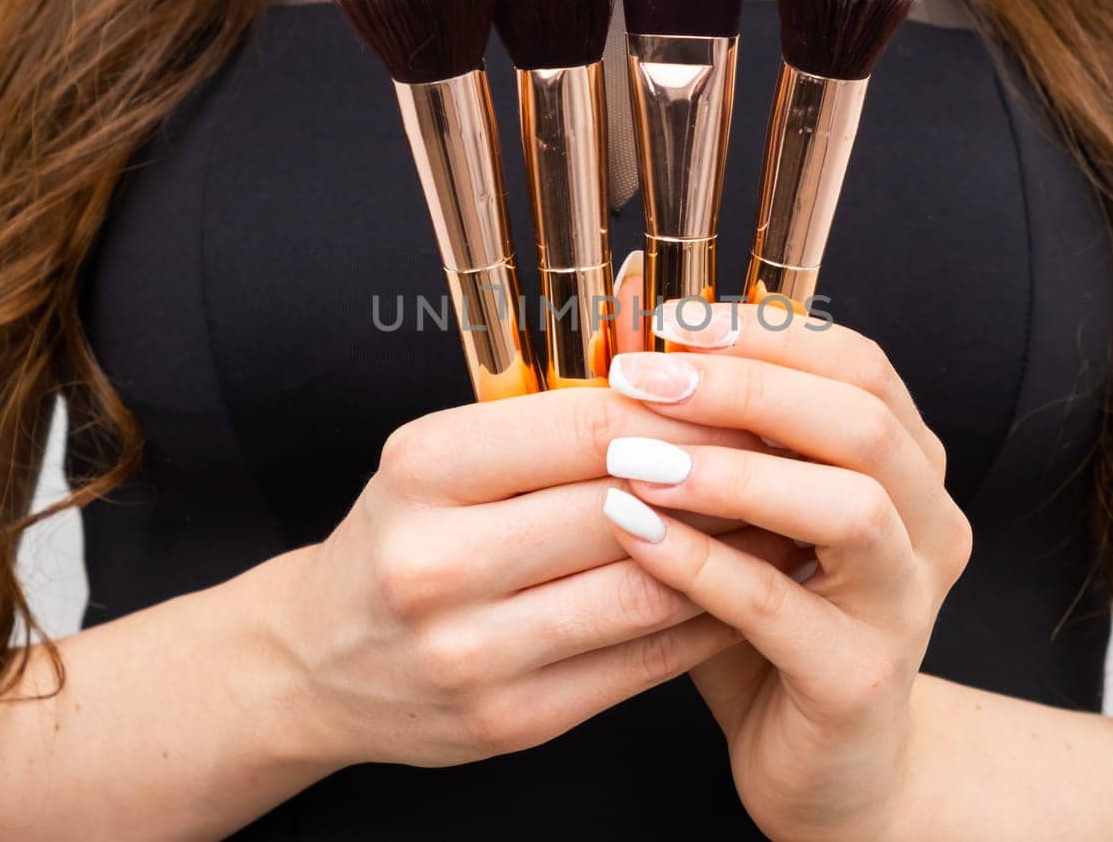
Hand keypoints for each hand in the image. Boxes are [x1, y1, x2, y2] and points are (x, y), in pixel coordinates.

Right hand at [283, 386, 807, 771]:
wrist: (318, 662)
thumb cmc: (401, 536)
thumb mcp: (437, 460)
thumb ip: (544, 429)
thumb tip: (689, 391)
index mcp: (422, 470)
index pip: (587, 425)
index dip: (685, 410)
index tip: (751, 395)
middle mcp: (438, 562)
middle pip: (623, 505)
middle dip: (722, 475)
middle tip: (794, 452)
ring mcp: (473, 653)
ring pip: (645, 590)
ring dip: (732, 552)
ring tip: (788, 516)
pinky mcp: (511, 720)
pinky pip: (639, 662)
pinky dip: (705, 619)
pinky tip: (746, 587)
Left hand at [600, 301, 970, 840]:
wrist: (822, 765)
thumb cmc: (766, 618)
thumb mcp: (737, 508)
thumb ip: (701, 425)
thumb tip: (623, 314)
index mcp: (907, 467)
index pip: (857, 363)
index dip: (765, 330)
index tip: (669, 318)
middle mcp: (927, 525)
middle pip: (862, 419)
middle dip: (746, 385)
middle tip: (641, 376)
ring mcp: (905, 605)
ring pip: (851, 507)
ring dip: (735, 471)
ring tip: (634, 458)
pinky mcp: (860, 679)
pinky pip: (783, 607)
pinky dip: (703, 563)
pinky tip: (635, 533)